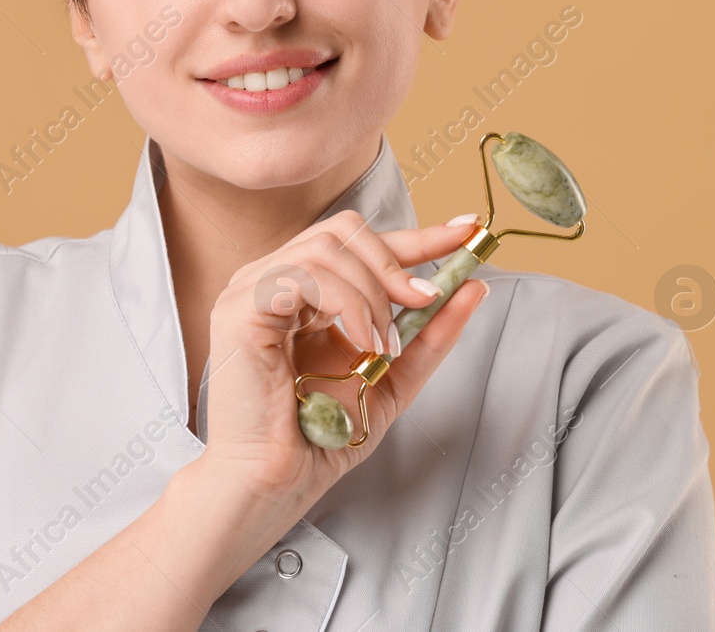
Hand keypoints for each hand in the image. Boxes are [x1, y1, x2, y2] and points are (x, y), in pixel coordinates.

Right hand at [193, 210, 487, 503]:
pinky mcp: (240, 308)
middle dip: (396, 260)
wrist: (277, 483)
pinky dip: (346, 304)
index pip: (362, 243)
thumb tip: (474, 287)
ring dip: (372, 294)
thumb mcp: (394, 376)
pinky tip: (360, 344)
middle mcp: (275, 280)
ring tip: (383, 346)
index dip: (418, 234)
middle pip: (344, 230)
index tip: (467, 230)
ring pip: (327, 248)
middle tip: (426, 300)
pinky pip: (303, 275)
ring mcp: (252, 290)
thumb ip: (430, 334)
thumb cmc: (322, 437)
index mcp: (306, 291)